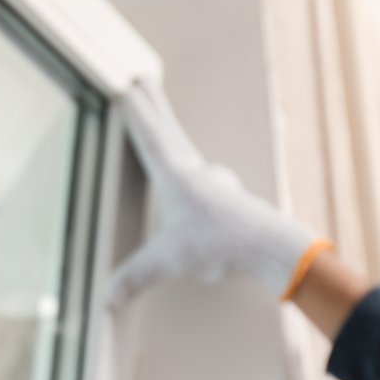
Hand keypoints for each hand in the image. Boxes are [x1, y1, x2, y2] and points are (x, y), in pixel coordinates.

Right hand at [108, 83, 330, 308]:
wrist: (273, 248)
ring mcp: (214, 182)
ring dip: (170, 131)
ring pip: (185, 148)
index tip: (126, 84)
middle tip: (143, 80)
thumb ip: (134, 278)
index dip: (135, 111)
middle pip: (169, 129)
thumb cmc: (222, 244)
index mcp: (176, 176)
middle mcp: (195, 171)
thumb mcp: (168, 262)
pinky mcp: (226, 198)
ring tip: (161, 124)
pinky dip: (186, 163)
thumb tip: (106, 299)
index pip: (149, 136)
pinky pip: (198, 173)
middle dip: (153, 105)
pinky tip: (189, 178)